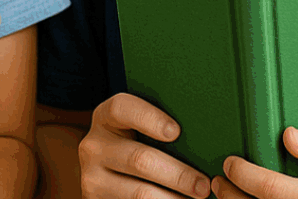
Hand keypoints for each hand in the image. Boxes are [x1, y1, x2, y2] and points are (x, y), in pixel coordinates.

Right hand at [79, 93, 212, 197]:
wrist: (105, 177)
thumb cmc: (133, 145)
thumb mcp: (133, 130)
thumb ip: (155, 126)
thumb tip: (201, 131)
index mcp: (104, 117)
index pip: (121, 108)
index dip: (149, 118)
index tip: (177, 131)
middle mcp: (93, 146)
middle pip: (139, 158)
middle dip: (178, 174)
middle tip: (204, 185)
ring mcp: (93, 178)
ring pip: (140, 192)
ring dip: (173, 198)